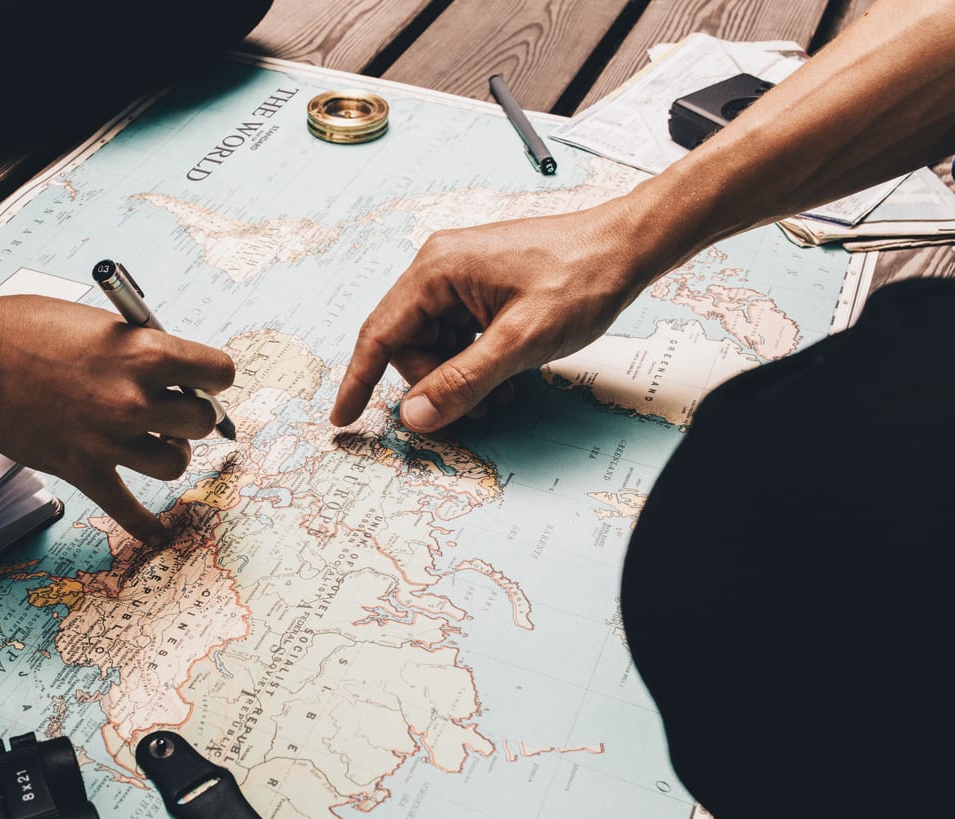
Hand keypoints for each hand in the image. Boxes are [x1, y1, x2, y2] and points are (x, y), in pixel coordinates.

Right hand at [0, 295, 233, 544]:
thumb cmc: (29, 329)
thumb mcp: (100, 323)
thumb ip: (141, 349)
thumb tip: (175, 377)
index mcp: (145, 352)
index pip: (218, 372)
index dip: (212, 376)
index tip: (204, 380)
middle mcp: (134, 399)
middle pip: (201, 422)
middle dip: (192, 414)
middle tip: (174, 408)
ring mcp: (108, 439)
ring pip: (174, 464)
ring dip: (169, 452)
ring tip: (155, 441)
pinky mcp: (82, 469)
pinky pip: (127, 508)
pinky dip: (145, 525)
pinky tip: (160, 535)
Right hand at [330, 199, 659, 431]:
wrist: (628, 247)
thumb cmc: (581, 279)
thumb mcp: (520, 342)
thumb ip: (463, 382)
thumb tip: (414, 417)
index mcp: (435, 271)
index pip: (378, 335)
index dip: (357, 382)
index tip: (343, 420)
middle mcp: (438, 268)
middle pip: (408, 347)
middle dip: (434, 385)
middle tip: (476, 408)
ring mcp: (459, 278)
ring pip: (434, 347)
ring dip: (458, 378)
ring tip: (500, 394)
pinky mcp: (479, 288)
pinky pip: (457, 338)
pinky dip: (473, 364)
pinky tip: (503, 377)